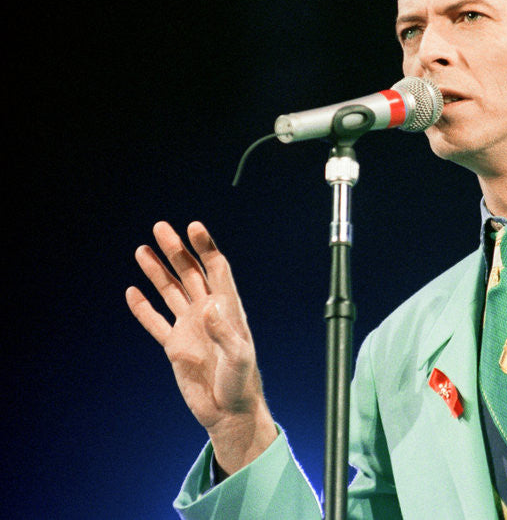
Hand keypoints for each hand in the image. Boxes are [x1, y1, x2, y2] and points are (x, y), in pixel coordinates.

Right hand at [126, 221, 276, 474]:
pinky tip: (133, 292)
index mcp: (228, 309)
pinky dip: (143, 308)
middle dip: (176, 250)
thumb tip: (209, 306)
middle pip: (190, 273)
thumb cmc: (242, 383)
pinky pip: (156, 322)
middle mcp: (209, 313)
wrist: (229, 411)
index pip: (216, 269)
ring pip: (171, 292)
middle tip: (160, 227)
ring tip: (142, 249)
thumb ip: (225, 332)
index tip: (193, 227)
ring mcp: (191, 327)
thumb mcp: (239, 358)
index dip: (206, 247)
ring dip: (158, 271)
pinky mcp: (176, 347)